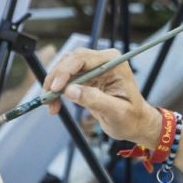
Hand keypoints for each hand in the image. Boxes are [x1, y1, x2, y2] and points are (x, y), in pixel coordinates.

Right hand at [44, 47, 159, 143]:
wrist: (134, 123)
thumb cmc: (131, 117)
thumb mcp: (116, 112)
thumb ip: (95, 99)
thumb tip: (70, 90)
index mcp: (113, 62)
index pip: (82, 59)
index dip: (65, 71)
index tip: (55, 88)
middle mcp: (102, 60)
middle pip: (69, 61)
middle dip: (55, 79)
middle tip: (47, 98)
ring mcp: (93, 67)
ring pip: (64, 69)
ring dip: (53, 86)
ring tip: (51, 105)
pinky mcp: (85, 77)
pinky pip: (65, 79)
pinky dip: (56, 91)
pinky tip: (54, 105)